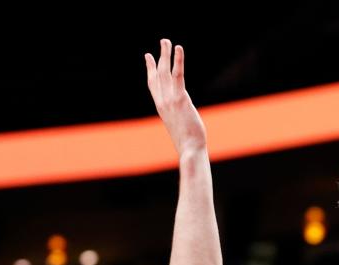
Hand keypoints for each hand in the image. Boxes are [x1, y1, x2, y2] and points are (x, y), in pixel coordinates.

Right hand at [145, 39, 206, 156]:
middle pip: (158, 74)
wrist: (189, 149)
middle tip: (163, 41)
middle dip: (160, 56)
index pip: (153, 84)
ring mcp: (170, 99)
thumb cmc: (189, 142)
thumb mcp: (180, 126)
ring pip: (166, 72)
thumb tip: (184, 115)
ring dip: (166, 54)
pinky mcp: (181, 99)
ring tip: (167, 41)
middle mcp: (162, 101)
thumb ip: (179, 116)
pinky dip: (178, 61)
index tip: (148, 56)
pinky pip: (178, 75)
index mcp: (161, 107)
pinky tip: (178, 49)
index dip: (150, 69)